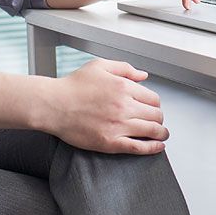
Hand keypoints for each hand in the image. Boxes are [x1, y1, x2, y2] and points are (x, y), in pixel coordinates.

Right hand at [39, 59, 166, 154]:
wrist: (53, 105)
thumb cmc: (72, 86)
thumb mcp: (99, 66)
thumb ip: (124, 68)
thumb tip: (144, 76)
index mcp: (123, 87)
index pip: (153, 98)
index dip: (155, 104)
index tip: (152, 107)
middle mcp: (124, 106)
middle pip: (156, 115)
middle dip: (159, 118)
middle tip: (157, 121)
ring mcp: (118, 125)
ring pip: (152, 131)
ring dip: (161, 133)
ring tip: (162, 134)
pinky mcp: (111, 142)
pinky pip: (139, 147)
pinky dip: (153, 148)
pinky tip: (158, 147)